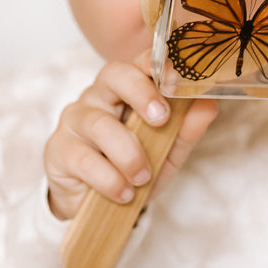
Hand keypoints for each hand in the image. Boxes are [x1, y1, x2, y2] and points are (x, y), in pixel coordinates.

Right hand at [44, 52, 216, 218]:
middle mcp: (98, 96)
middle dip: (141, 93)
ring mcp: (75, 119)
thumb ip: (186, 130)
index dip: (155, 64)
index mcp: (127, 89)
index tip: (176, 77)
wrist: (98, 205)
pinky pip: (84, 158)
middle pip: (113, 75)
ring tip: (143, 177)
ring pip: (100, 123)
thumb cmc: (132, 167)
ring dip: (128, 153)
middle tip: (161, 119)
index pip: (139, 63)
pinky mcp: (58, 149)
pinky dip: (109, 179)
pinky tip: (123, 192)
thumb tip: (209, 104)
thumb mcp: (167, 152)